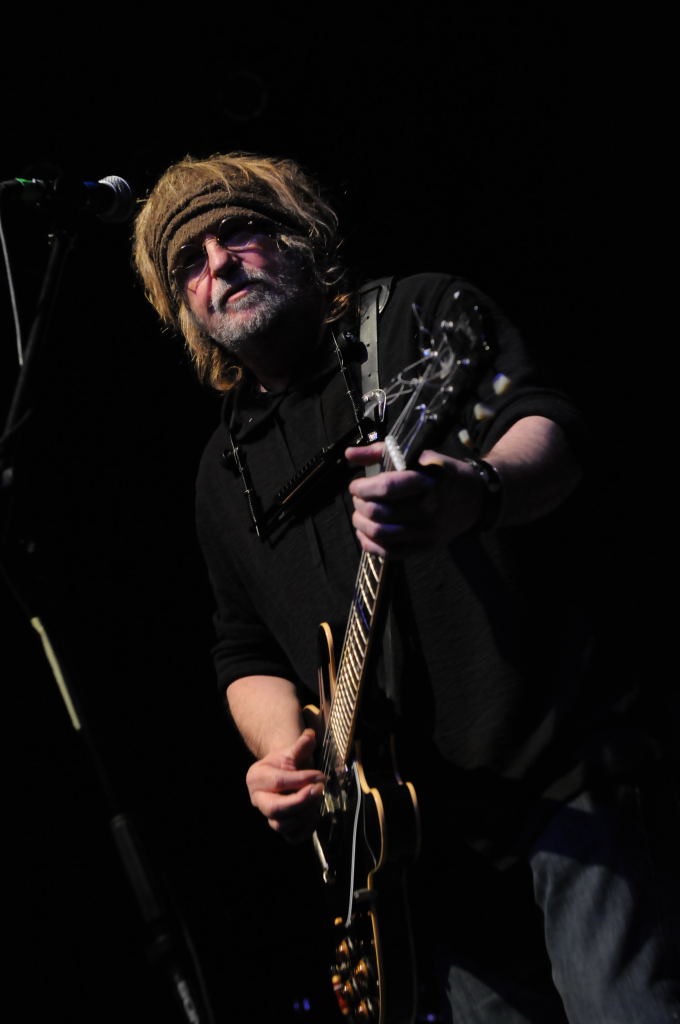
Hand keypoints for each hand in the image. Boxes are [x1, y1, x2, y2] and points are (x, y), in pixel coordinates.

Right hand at [245, 728, 325, 842]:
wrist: (284, 773)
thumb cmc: (287, 762)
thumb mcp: (291, 752)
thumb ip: (301, 745)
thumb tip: (310, 735)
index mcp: (257, 777)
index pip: (278, 782)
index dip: (301, 779)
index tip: (320, 776)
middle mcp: (258, 799)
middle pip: (275, 809)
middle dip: (300, 801)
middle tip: (320, 790)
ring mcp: (268, 816)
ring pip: (281, 825)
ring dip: (304, 814)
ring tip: (319, 801)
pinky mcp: (281, 828)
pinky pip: (291, 838)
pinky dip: (306, 829)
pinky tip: (316, 814)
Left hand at [345, 443, 483, 556]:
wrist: (475, 498)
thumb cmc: (440, 473)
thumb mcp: (417, 455)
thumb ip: (380, 452)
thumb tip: (349, 454)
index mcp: (427, 482)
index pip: (386, 488)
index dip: (363, 487)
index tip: (357, 485)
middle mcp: (428, 509)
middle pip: (378, 512)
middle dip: (359, 504)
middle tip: (358, 498)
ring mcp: (427, 531)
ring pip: (379, 533)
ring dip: (361, 523)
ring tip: (359, 514)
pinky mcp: (425, 547)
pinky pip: (389, 553)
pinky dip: (369, 544)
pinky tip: (365, 533)